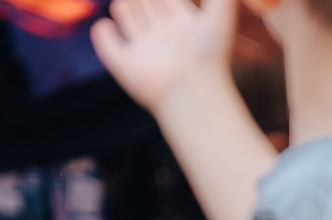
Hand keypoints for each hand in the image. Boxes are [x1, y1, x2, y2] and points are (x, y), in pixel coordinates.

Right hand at [93, 0, 236, 115]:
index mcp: (184, 27)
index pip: (168, 1)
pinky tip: (105, 26)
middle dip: (142, 0)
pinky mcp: (127, 67)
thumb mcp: (220, 13)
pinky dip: (105, 36)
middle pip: (148, 11)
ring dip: (124, 11)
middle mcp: (164, 39)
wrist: (192, 91)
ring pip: (131, 26)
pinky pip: (110, 50)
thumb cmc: (209, 54)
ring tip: (121, 4)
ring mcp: (145, 53)